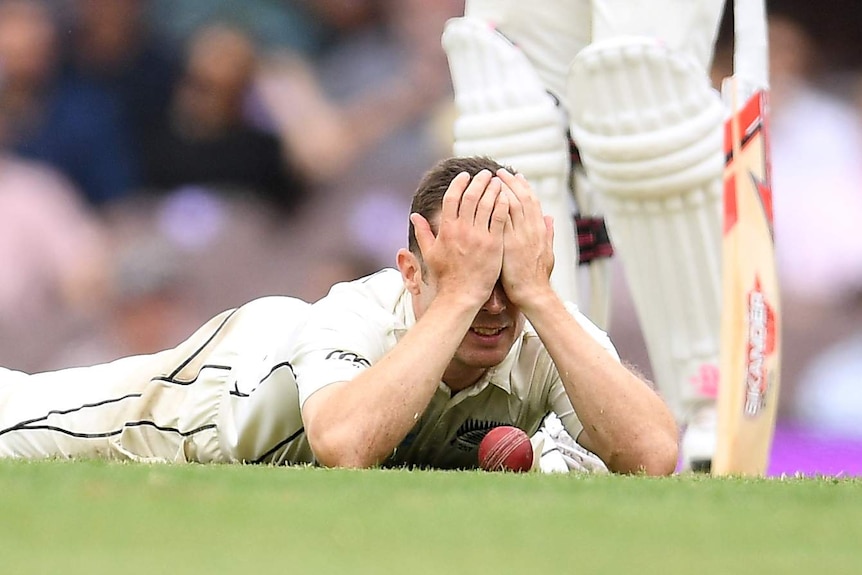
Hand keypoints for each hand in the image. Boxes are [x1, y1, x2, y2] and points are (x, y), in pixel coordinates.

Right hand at [412, 170, 508, 305]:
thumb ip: (422, 232)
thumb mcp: (430, 253)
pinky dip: (503, 204)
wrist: (461, 295)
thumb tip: (414, 215)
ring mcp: (478, 236)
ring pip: (487, 203)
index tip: (465, 175)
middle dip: (478, 181)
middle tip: (485, 174)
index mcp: (446, 229)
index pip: (452, 197)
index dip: (459, 183)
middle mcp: (462, 229)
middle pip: (471, 196)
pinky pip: (500, 217)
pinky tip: (506, 196)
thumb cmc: (445, 276)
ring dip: (492, 189)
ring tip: (497, 181)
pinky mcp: (494, 244)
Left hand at [497, 169, 554, 305]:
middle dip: (510, 182)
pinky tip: (485, 196)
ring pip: (511, 204)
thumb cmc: (537, 276)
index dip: (524, 186)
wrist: (532, 293)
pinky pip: (500, 219)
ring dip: (501, 189)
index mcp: (539, 229)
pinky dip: (494, 206)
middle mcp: (531, 229)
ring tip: (491, 178)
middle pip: (521, 197)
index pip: (532, 201)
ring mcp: (519, 235)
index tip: (516, 175)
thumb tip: (550, 218)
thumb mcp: (548, 252)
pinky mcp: (507, 244)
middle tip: (500, 171)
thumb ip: (548, 233)